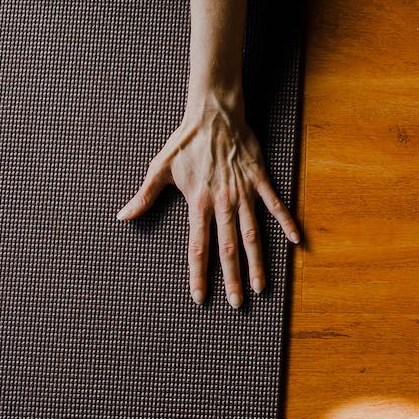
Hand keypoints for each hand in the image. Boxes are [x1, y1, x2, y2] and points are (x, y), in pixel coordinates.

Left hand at [118, 96, 300, 308]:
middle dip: (233, 279)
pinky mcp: (259, 179)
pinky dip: (286, 222)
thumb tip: (122, 217)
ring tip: (262, 286)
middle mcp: (222, 203)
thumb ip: (144, 197)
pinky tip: (296, 241)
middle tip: (238, 304)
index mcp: (198, 203)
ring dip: (257, 262)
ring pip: (253, 234)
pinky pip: (275, 205)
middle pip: (228, 249)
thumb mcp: (159, 168)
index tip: (200, 297)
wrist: (214, 113)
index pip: (198, 247)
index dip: (198, 274)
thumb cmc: (185, 141)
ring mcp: (244, 193)